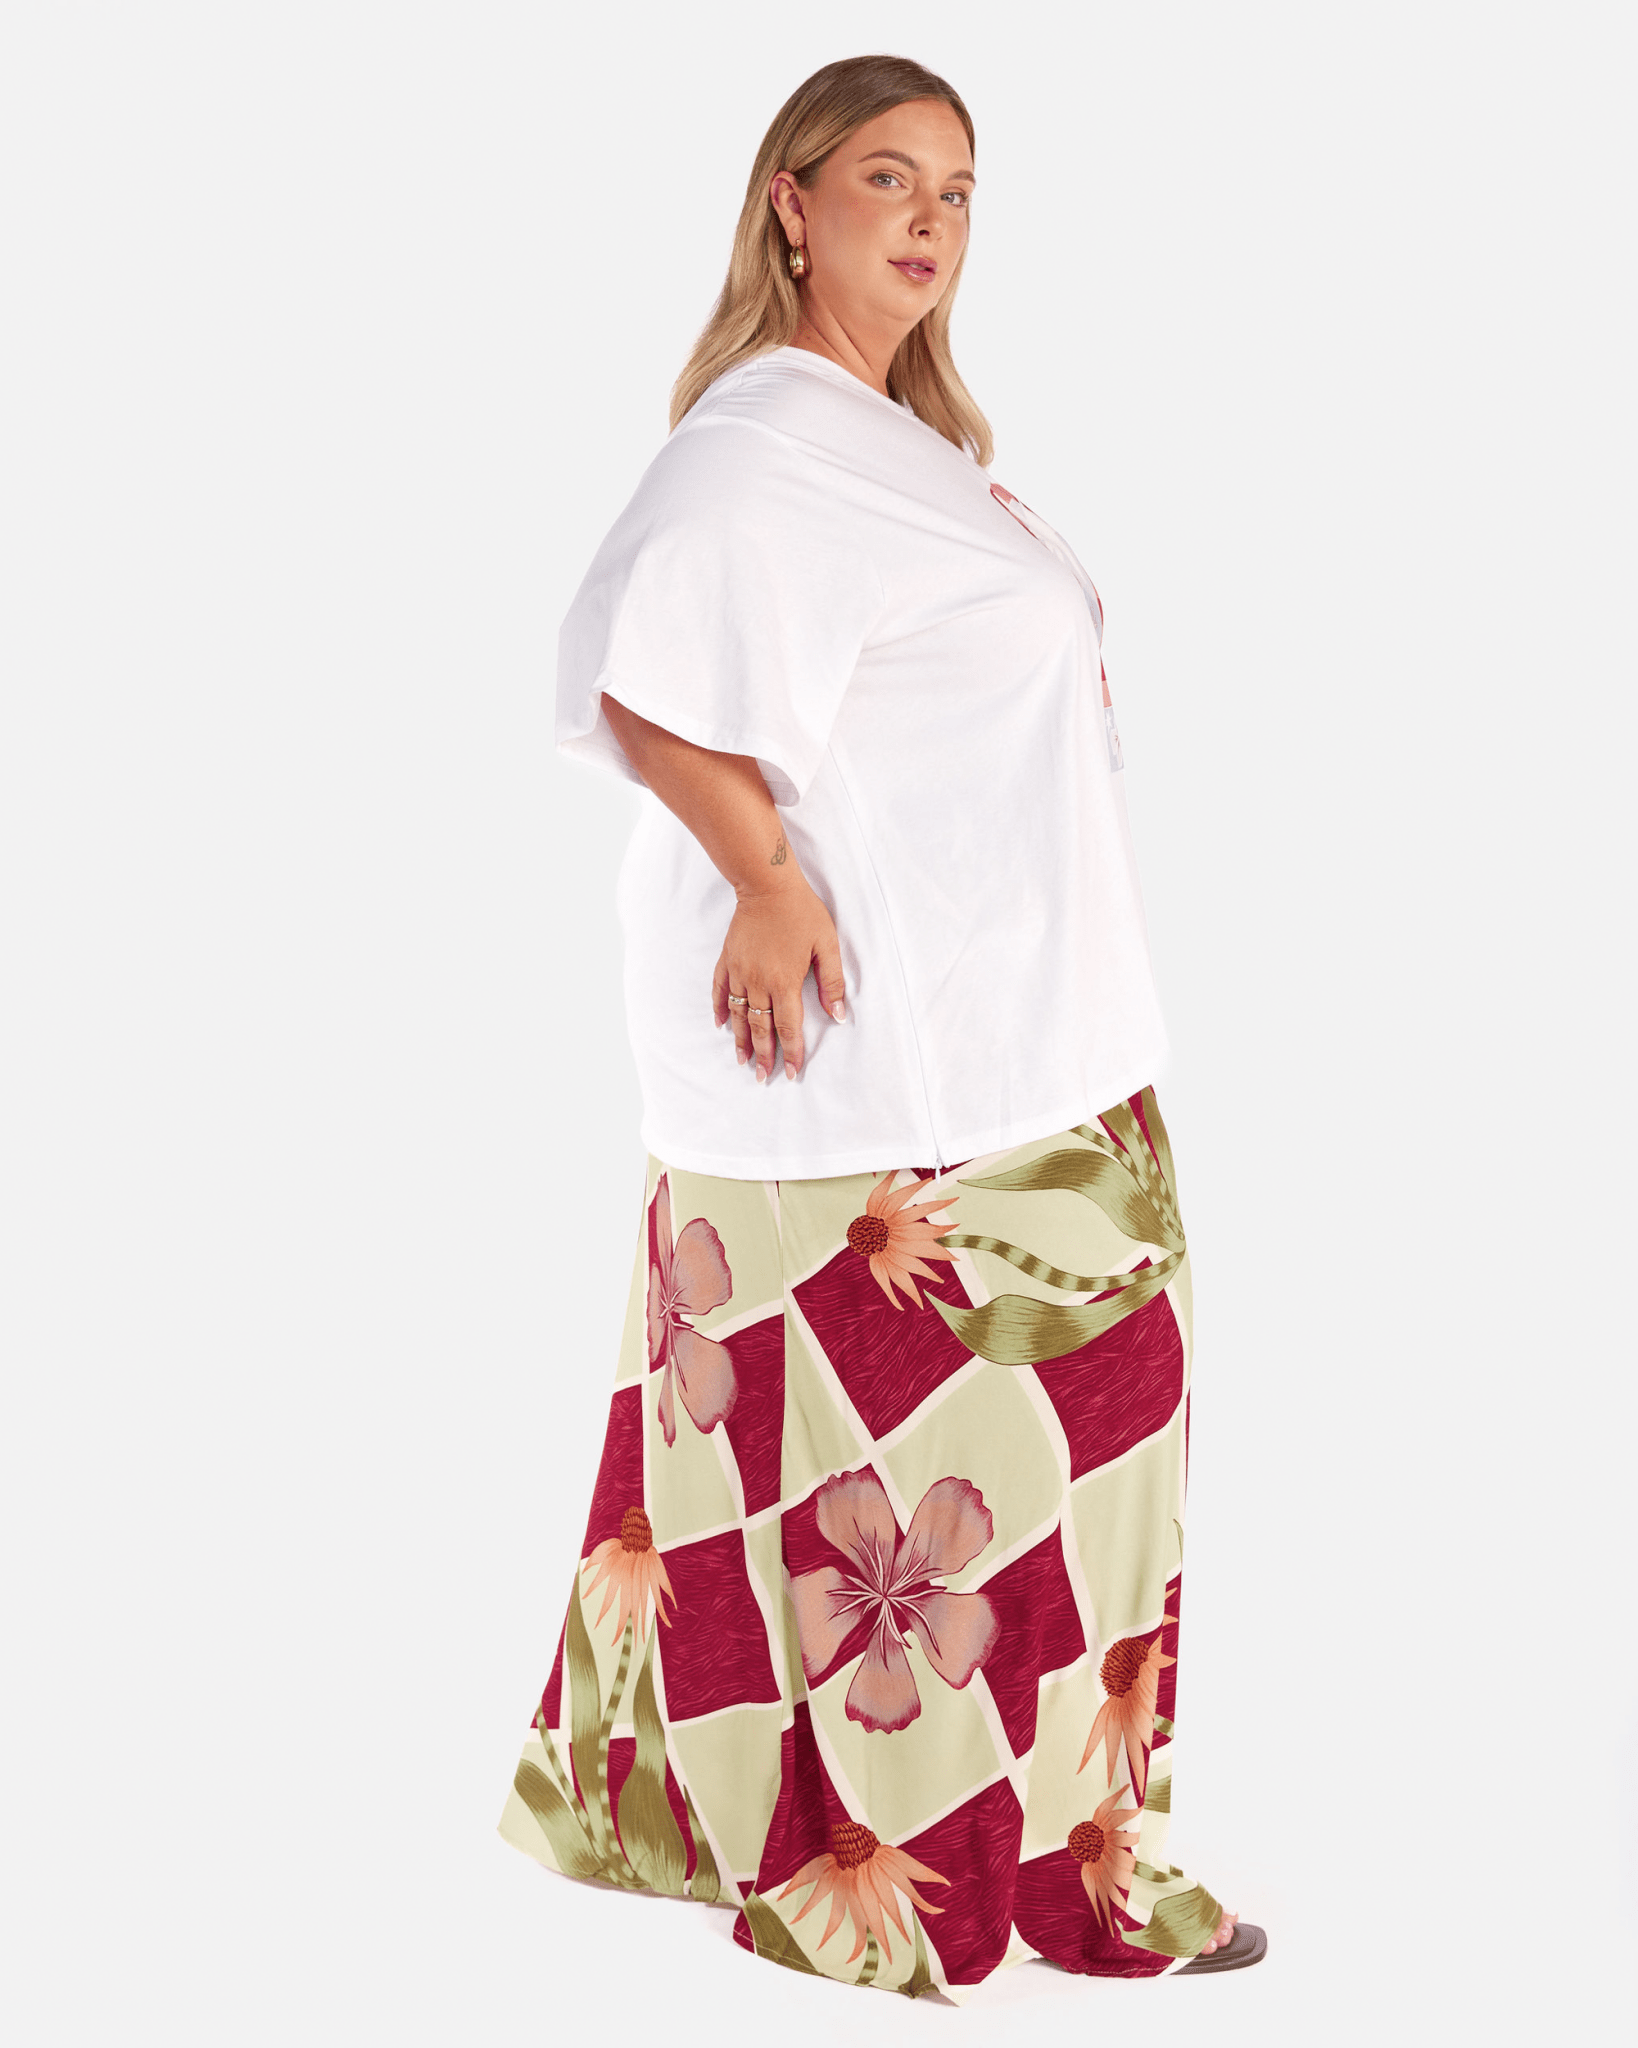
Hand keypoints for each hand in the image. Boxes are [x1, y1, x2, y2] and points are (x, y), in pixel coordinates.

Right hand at [711, 878, 845, 1082]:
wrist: (767, 886)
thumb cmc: (801, 913)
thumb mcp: (827, 945)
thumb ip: (832, 982)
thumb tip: (837, 1015)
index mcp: (785, 982)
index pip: (788, 1027)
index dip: (790, 1052)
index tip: (789, 1072)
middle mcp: (759, 983)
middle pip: (761, 1027)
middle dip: (764, 1055)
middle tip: (763, 1077)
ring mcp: (740, 972)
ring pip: (738, 1015)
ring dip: (741, 1040)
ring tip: (742, 1061)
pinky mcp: (728, 960)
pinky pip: (720, 990)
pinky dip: (720, 1009)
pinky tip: (720, 1025)